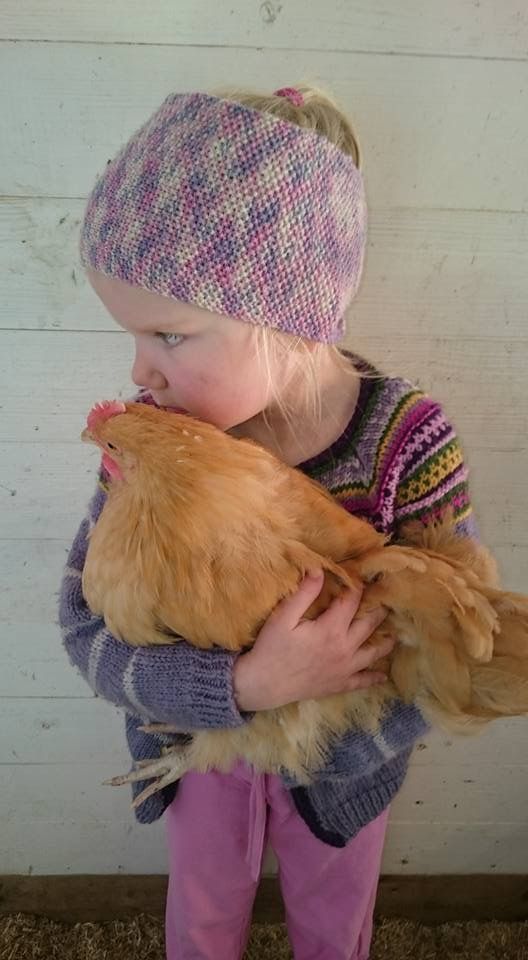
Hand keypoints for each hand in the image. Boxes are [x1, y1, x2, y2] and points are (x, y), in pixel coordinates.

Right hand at [233, 571, 394, 711]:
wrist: (263, 685)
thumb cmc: (271, 648)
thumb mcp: (283, 617)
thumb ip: (304, 593)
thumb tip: (319, 569)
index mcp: (331, 628)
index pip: (352, 601)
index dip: (358, 587)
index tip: (363, 577)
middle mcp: (345, 648)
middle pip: (369, 624)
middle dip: (378, 609)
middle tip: (387, 599)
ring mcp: (345, 668)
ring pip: (373, 653)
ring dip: (385, 642)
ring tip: (394, 633)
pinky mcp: (339, 684)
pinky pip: (363, 681)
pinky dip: (374, 678)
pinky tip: (383, 675)